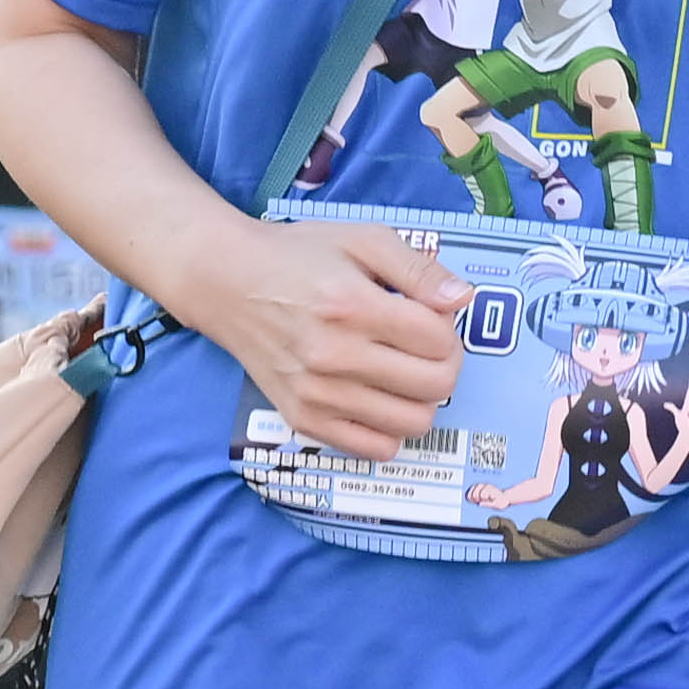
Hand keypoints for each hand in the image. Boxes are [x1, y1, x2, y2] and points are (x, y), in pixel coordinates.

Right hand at [194, 216, 467, 462]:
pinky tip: (379, 398)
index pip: (439, 340)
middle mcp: (335, 356)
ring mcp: (318, 394)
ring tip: (402, 372)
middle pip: (436, 385)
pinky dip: (390, 429)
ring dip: (422, 398)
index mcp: (353, 306)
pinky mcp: (303, 419)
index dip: (448, 327)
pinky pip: (374, 448)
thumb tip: (463, 300)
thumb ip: (418, 268)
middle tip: (423, 345)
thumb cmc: (296, 256)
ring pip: (413, 422)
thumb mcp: (362, 239)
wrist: (225, 283)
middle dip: (445, 363)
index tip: (430, 317)